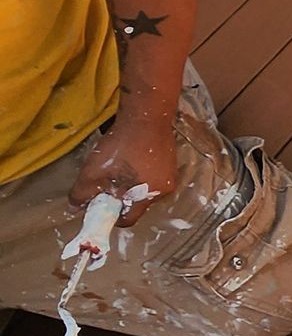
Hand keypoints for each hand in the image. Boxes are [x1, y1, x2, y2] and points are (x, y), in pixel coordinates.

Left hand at [70, 103, 179, 222]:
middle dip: (122, 197)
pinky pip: (154, 176)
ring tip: (122, 165)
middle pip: (137, 204)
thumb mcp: (92, 171)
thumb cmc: (121, 145)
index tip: (102, 203)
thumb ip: (81, 194)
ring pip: (145, 190)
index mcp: (147, 197)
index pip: (128, 220)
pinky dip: (143, 172)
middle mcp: (164, 191)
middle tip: (110, 181)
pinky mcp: (172, 162)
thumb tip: (75, 208)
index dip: (112, 216)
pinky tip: (134, 156)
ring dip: (133, 183)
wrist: (147, 115)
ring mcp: (171, 175)